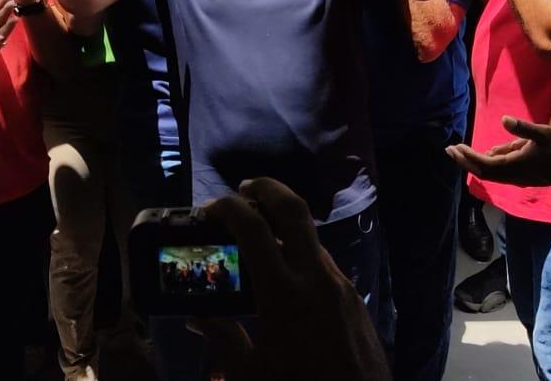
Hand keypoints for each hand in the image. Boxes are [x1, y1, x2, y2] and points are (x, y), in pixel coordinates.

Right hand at [196, 178, 390, 380]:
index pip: (252, 227)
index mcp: (284, 292)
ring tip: (258, 237)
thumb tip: (196, 316)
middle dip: (267, 189)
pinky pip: (324, 263)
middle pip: (293, 210)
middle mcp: (316, 277)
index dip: (228, 208)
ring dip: (284, 225)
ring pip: (311, 237)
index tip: (210, 209)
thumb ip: (222, 337)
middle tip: (243, 190)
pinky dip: (301, 254)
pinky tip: (285, 277)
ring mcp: (340, 286)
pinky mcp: (355, 300)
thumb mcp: (250, 373)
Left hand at [447, 115, 550, 189]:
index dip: (468, 156)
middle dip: (465, 160)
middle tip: (449, 150)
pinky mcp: (523, 177)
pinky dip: (488, 163)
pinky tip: (488, 153)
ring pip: (490, 173)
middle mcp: (513, 176)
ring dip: (474, 162)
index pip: (484, 164)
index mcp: (514, 166)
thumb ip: (523, 128)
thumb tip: (503, 119)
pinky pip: (500, 172)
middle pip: (482, 171)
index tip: (455, 147)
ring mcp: (518, 178)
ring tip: (460, 151)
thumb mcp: (544, 133)